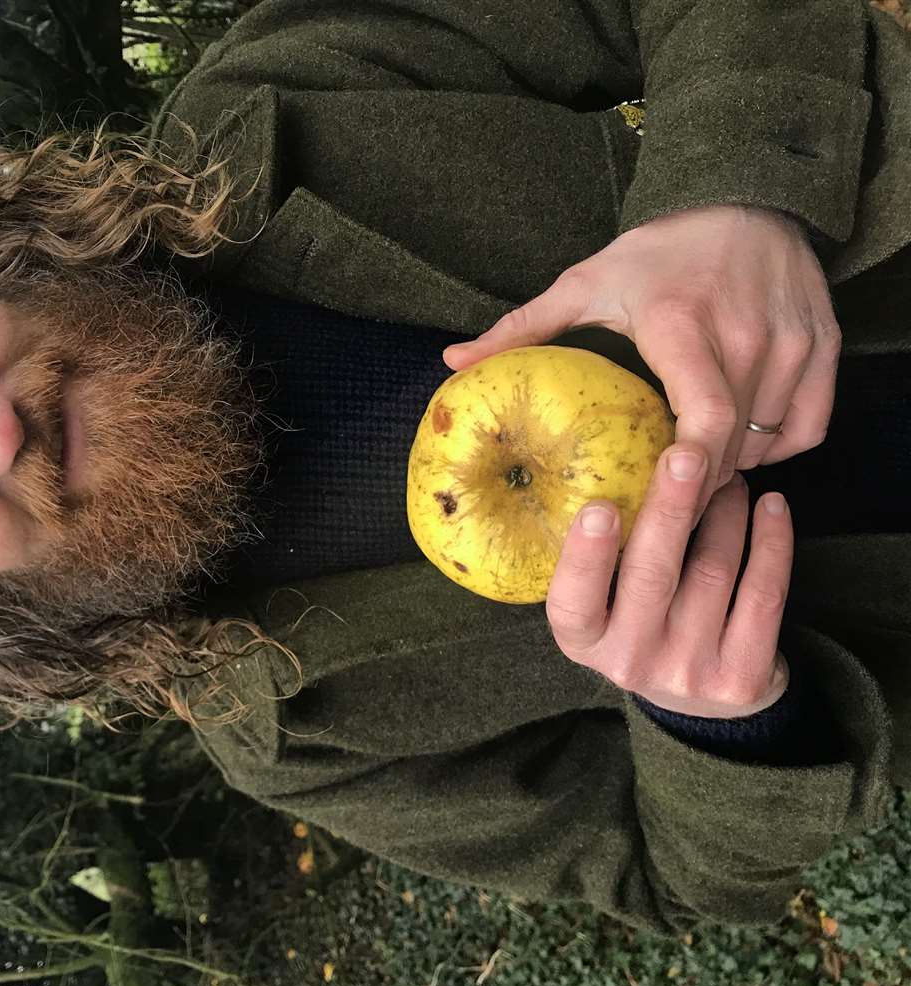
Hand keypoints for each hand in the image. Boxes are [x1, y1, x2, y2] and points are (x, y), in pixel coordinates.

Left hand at [442, 203, 840, 527]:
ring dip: (732, 466)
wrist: (745, 198)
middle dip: (695, 482)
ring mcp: (794, 342)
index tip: (659, 495)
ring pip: (769, 441)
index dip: (687, 470)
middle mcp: (748, 336)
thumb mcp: (585, 283)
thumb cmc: (659, 251)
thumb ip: (522, 329)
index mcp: (684, 326)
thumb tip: (451, 363)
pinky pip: (809, 427)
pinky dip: (777, 447)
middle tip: (659, 498)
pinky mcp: (824, 345)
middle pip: (732, 444)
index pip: (703, 418)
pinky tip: (740, 443)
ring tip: (693, 468)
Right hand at [545, 442, 791, 718]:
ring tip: (729, 476)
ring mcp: (688, 672)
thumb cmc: (643, 629)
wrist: (701, 706)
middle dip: (670, 511)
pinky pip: (762, 595)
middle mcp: (630, 661)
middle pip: (651, 578)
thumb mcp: (607, 609)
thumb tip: (622, 466)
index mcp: (584, 642)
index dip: (586, 558)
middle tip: (686, 456)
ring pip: (713, 573)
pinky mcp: (742, 676)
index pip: (573, 603)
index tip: (599, 507)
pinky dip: (771, 542)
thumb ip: (608, 560)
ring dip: (726, 513)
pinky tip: (771, 507)